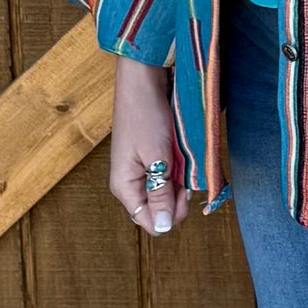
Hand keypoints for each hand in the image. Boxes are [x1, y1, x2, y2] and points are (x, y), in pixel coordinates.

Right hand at [108, 56, 191, 234]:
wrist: (143, 81)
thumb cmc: (146, 115)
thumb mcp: (157, 157)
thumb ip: (160, 194)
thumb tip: (162, 227)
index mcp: (124, 187)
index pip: (150, 223)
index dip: (171, 213)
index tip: (182, 190)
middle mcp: (130, 184)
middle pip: (160, 210)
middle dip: (177, 197)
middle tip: (182, 169)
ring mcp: (141, 172)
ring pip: (167, 194)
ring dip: (180, 181)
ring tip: (180, 157)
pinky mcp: (151, 160)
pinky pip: (168, 177)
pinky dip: (178, 169)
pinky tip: (180, 154)